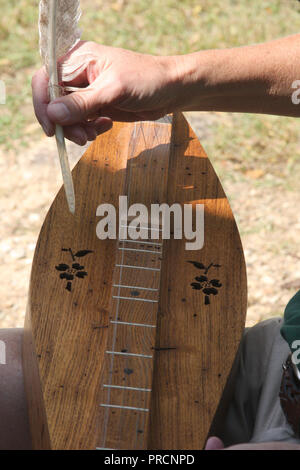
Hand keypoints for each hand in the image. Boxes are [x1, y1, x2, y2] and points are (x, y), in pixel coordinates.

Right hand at [32, 41, 180, 144]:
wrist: (171, 90)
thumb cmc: (147, 80)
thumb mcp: (114, 90)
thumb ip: (83, 103)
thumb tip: (53, 114)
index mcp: (78, 59)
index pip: (46, 80)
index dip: (43, 104)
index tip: (52, 128)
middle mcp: (78, 74)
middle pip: (53, 102)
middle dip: (64, 123)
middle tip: (81, 137)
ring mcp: (87, 91)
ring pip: (66, 115)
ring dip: (77, 129)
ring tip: (94, 133)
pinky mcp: (96, 106)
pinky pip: (81, 122)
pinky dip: (89, 129)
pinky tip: (106, 126)